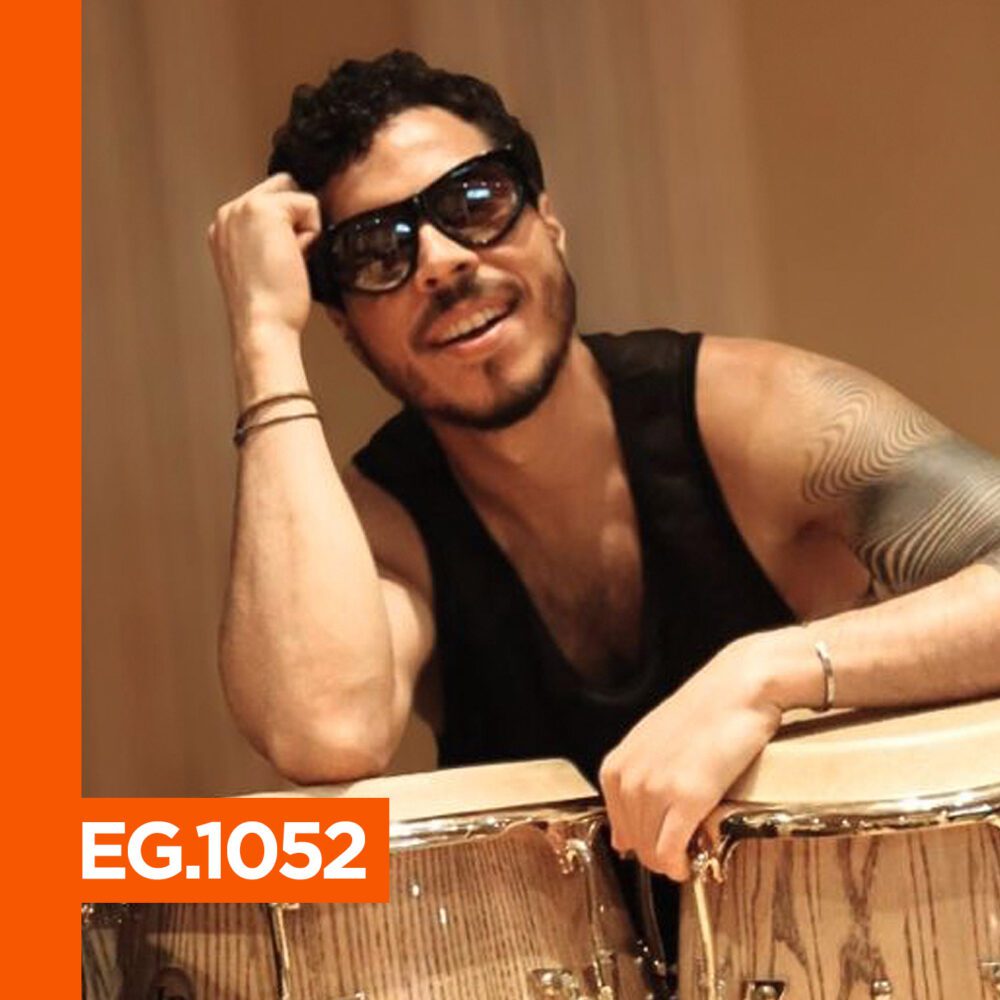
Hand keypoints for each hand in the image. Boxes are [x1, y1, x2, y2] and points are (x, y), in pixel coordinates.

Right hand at [207, 173, 321, 347]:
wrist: (263, 326)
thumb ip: (270, 239)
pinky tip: (294, 259)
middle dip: (296, 219)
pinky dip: (311, 233)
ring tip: (288, 261)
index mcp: (225, 228)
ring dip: (303, 228)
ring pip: (295, 194)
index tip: (280, 262)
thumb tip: (301, 228)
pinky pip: (309, 204)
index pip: (269, 202)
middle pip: (282, 187)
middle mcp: (229, 212)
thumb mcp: (262, 266)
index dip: (288, 228)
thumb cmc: (269, 309)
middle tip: (288, 260)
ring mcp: (243, 207)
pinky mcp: (264, 208)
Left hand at [598, 634, 785, 879]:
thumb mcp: (653, 745)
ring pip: (652, 851)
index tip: (665, 842)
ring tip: (692, 854)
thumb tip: (624, 840)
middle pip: (636, 843)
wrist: (738, 688)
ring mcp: (656, 788)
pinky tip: (692, 862)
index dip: (644, 841)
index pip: (619, 827)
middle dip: (658, 855)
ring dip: (671, 862)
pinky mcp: (687, 797)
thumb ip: (635, 785)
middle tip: (684, 852)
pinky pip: (671, 851)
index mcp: (616, 766)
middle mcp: (629, 778)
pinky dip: (679, 865)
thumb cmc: (703, 712)